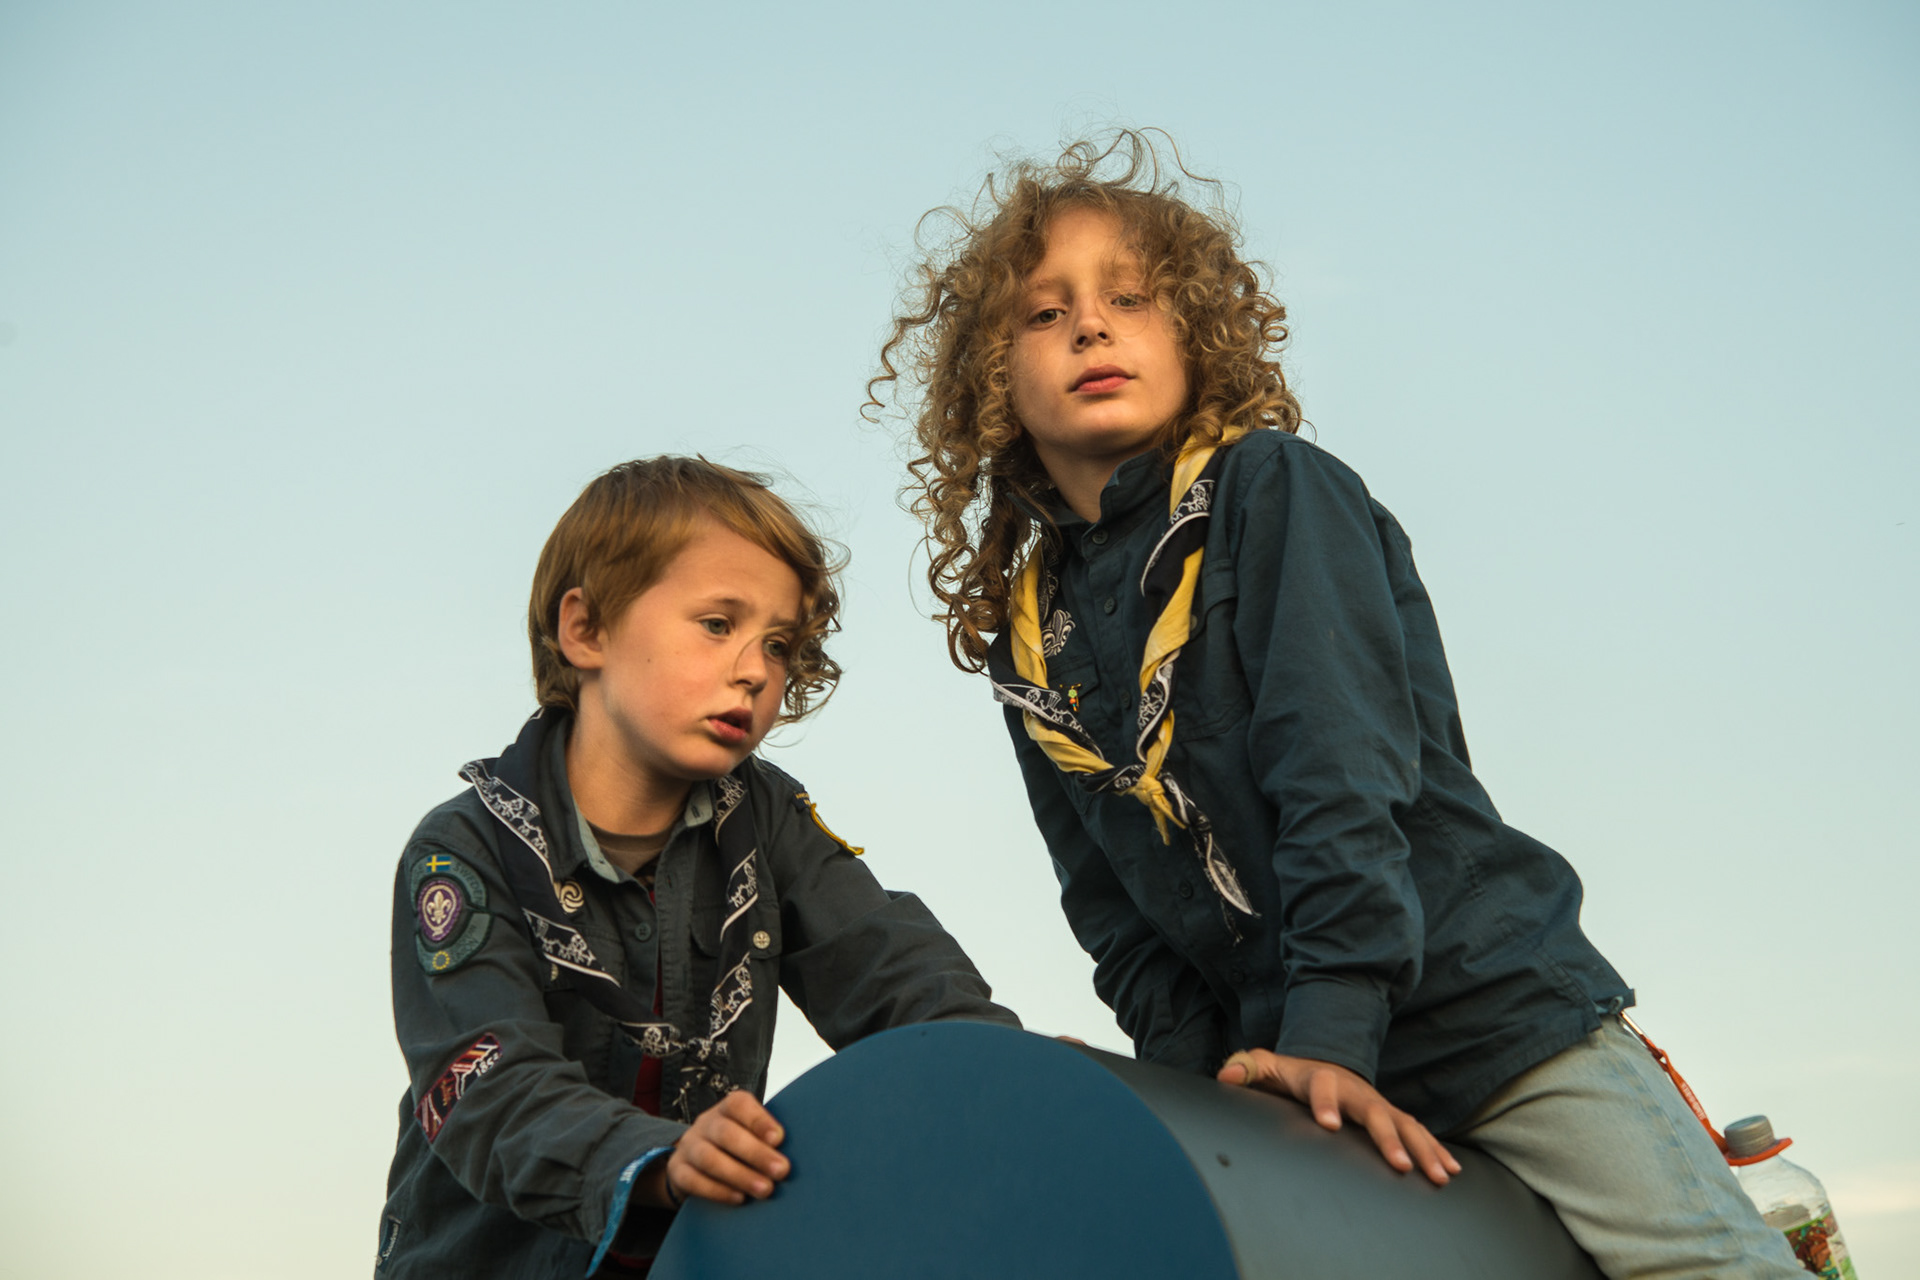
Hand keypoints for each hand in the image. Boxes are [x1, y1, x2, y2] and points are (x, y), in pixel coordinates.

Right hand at [647, 1090, 790, 1207]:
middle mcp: (706, 1123)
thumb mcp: (751, 1135)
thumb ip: (770, 1139)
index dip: (759, 1120)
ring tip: (765, 1190)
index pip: (739, 1105)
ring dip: (739, 1175)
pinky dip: (717, 1190)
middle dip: (756, 1153)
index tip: (780, 1139)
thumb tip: (805, 1152)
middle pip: (726, 1133)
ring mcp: (689, 1146)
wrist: (695, 1164)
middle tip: (781, 1171)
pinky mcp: (677, 1171)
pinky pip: (693, 1180)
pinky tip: (739, 1198)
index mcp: (727, 1108)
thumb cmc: (738, 1147)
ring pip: (709, 1158)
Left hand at [1217, 1049, 1460, 1185]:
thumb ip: (1244, 1068)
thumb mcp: (1264, 1066)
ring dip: (1423, 1149)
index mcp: (1320, 1078)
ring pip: (1405, 1124)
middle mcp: (1354, 1091)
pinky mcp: (1391, 1115)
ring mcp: (1376, 1103)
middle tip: (1400, 1166)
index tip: (1328, 1125)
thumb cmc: (1289, 1073)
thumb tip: (1225, 1077)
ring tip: (1437, 1175)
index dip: (1324, 1104)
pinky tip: (1449, 1170)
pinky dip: (1435, 1149)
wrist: (1323, 1061)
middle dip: (1388, 1139)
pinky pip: (1417, 1132)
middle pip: (1374, 1112)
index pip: (1321, 1087)